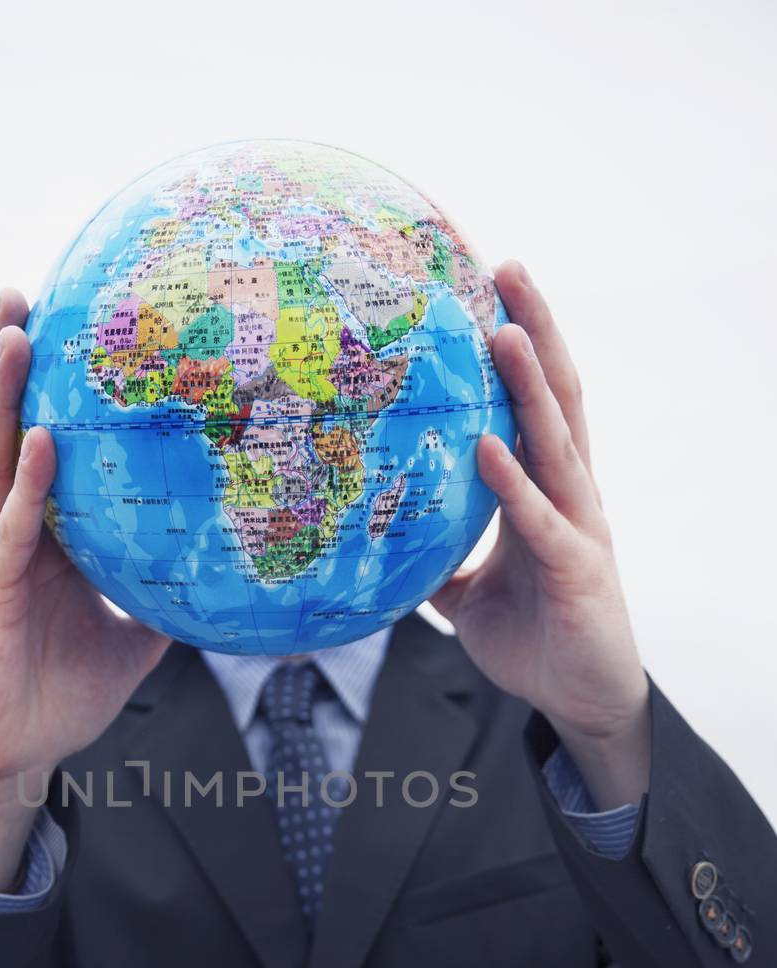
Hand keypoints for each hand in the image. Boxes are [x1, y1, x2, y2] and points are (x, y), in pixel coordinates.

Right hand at [0, 290, 168, 887]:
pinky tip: (40, 441)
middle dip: (6, 362)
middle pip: (3, 431)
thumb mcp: (131, 640)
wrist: (13, 756)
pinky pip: (10, 534)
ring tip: (12, 333)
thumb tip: (225, 581)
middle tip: (17, 291)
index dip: (42, 389)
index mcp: (39, 536)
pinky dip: (26, 486)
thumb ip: (166, 602)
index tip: (61, 322)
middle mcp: (9, 532)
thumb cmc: (59, 693)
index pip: (38, 444)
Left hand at [430, 260, 650, 810]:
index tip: (487, 287)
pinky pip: (541, 522)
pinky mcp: (577, 571)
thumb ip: (439, 556)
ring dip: (529, 386)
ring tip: (504, 331)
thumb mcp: (469, 591)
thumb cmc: (532, 637)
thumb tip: (387, 539)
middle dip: (534, 330)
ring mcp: (578, 528)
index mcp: (545, 489)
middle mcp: (569, 494)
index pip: (534, 401)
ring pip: (558, 442)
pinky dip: (514, 484)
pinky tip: (489, 448)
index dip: (517, 344)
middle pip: (556, 396)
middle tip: (508, 268)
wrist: (581, 700)